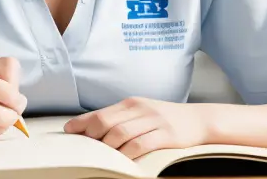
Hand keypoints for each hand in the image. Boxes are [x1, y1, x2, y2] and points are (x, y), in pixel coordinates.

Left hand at [64, 97, 210, 158]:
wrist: (198, 119)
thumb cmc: (165, 119)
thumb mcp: (142, 113)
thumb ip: (121, 118)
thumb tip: (92, 129)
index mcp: (130, 103)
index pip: (100, 112)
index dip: (82, 122)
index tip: (68, 131)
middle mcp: (139, 109)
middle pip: (107, 121)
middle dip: (91, 136)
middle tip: (84, 148)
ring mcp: (153, 120)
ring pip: (121, 133)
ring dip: (107, 147)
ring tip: (101, 157)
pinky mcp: (166, 134)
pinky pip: (141, 144)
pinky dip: (128, 154)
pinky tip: (122, 162)